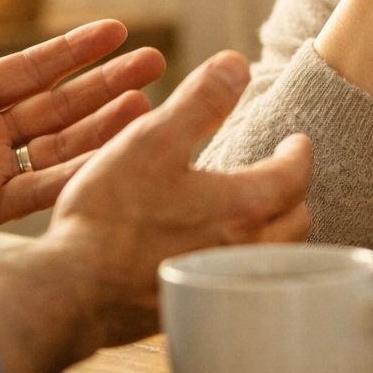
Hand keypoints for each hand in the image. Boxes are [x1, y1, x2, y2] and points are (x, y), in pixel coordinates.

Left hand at [0, 0, 166, 261]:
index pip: (28, 68)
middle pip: (57, 102)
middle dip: (105, 82)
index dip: (72, 51)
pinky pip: (40, 188)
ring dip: (104, 124)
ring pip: (60, 143)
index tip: (116, 30)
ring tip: (151, 103)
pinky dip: (79, 173)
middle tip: (156, 60)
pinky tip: (117, 157)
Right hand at [47, 50, 313, 347]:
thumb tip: (236, 65)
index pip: (295, 175)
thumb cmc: (111, 215)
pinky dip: (246, 261)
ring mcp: (223, 285)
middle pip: (296, 222)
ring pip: (273, 257)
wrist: (73, 291)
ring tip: (257, 214)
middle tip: (280, 177)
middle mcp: (245, 250)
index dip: (298, 153)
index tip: (295, 143)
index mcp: (244, 205)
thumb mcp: (152, 140)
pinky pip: (243, 282)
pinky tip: (220, 253)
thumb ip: (199, 102)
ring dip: (275, 232)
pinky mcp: (199, 307)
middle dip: (293, 195)